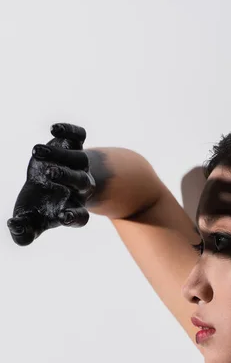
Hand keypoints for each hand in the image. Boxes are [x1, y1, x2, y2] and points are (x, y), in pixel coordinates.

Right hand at [7, 123, 95, 245]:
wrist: (47, 185)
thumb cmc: (39, 207)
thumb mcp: (29, 222)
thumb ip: (22, 233)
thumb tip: (15, 226)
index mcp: (71, 208)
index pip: (80, 217)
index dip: (74, 217)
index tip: (63, 217)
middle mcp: (80, 188)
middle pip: (83, 183)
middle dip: (68, 177)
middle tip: (50, 174)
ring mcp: (78, 166)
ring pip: (78, 158)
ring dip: (60, 154)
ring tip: (37, 151)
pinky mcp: (72, 146)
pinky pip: (79, 137)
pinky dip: (71, 131)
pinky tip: (55, 129)